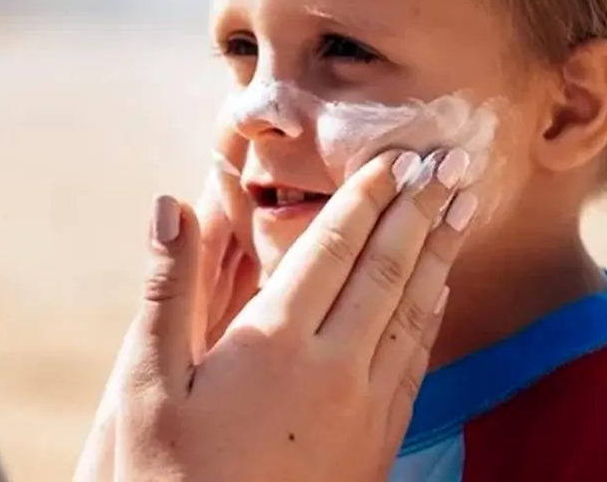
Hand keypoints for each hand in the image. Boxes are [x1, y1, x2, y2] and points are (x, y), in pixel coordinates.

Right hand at [76, 149, 473, 481]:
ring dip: (438, 256)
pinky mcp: (376, 445)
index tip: (396, 156)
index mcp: (274, 343)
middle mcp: (332, 369)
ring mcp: (363, 410)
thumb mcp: (145, 383)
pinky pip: (414, 365)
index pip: (332, 249)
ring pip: (412, 315)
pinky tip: (437, 295)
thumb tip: (169, 205)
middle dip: (417, 212)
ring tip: (461, 211)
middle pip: (386, 271)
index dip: (366, 198)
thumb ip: (167, 289)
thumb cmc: (166, 473)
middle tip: (448, 163)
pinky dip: (430, 318)